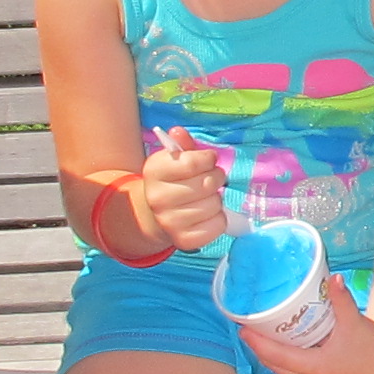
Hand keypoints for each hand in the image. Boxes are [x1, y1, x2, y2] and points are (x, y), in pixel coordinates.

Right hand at [137, 128, 230, 250]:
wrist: (157, 215)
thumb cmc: (174, 181)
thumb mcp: (175, 160)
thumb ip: (181, 145)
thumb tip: (178, 132)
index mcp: (154, 171)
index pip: (194, 162)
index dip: (208, 159)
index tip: (208, 160)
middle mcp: (158, 198)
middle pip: (208, 183)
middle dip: (216, 178)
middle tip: (210, 179)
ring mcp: (170, 222)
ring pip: (215, 204)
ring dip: (216, 199)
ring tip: (205, 198)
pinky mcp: (185, 241)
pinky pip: (218, 225)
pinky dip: (219, 219)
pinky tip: (206, 215)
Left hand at [248, 279, 373, 373]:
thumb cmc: (373, 345)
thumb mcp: (355, 322)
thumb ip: (342, 300)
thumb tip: (334, 278)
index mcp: (317, 367)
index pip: (276, 357)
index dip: (256, 343)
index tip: (242, 329)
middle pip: (273, 365)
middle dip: (257, 348)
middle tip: (245, 328)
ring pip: (282, 371)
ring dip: (269, 355)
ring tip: (257, 334)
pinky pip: (292, 373)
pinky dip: (282, 360)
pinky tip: (279, 345)